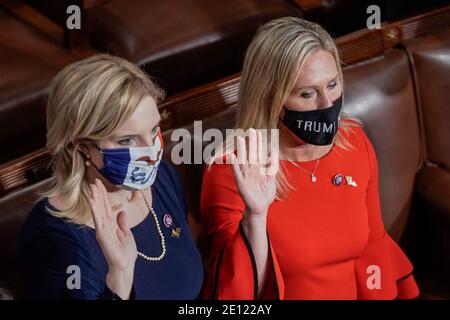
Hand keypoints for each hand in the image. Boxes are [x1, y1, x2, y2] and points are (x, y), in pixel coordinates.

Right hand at [88, 178, 136, 298]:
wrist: (125, 265)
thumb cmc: (125, 252)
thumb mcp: (126, 233)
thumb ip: (122, 223)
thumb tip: (121, 212)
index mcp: (111, 224)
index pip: (106, 206)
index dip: (103, 195)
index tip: (100, 183)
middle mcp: (105, 225)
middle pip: (101, 206)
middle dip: (98, 193)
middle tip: (94, 180)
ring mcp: (102, 229)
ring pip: (98, 210)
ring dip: (95, 198)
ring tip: (92, 187)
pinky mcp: (102, 234)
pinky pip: (98, 220)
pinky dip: (95, 210)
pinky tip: (92, 201)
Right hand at [229, 129, 278, 216]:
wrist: (260, 207)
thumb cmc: (265, 195)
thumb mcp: (272, 180)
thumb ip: (272, 168)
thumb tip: (274, 155)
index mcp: (259, 168)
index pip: (259, 153)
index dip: (260, 143)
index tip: (260, 132)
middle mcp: (251, 169)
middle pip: (252, 153)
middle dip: (252, 142)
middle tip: (252, 130)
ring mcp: (245, 175)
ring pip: (244, 160)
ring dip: (242, 150)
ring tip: (241, 139)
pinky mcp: (240, 182)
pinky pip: (236, 171)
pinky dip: (234, 164)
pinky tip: (231, 155)